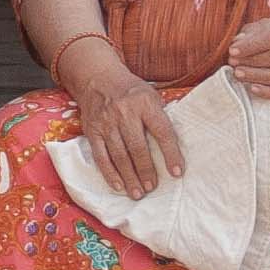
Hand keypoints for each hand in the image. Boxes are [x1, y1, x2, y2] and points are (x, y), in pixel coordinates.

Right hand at [56, 43, 184, 196]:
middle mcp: (125, 112)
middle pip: (138, 147)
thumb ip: (161, 117)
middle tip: (153, 187)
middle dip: (147, 171)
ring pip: (119, 155)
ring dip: (130, 177)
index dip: (171, 154)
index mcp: (145, 103)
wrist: (97, 76)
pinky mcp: (92, 130)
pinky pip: (101, 155)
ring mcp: (106, 122)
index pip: (162, 132)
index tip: (177, 172)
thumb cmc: (130, 90)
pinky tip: (118, 185)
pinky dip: (109, 172)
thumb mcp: (150, 95)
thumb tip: (177, 146)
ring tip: (138, 193)